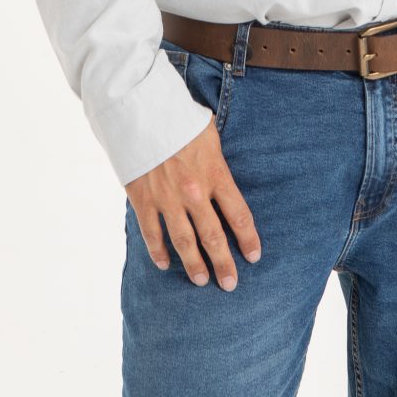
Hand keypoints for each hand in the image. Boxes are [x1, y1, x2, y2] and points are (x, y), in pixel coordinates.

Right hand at [125, 117, 262, 289]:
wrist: (142, 112)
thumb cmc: (179, 118)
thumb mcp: (209, 133)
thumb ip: (217, 159)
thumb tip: (222, 171)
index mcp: (215, 174)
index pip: (239, 215)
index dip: (249, 239)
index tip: (254, 257)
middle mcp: (195, 193)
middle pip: (214, 237)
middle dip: (224, 264)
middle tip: (230, 284)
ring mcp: (168, 200)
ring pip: (184, 242)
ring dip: (194, 264)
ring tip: (201, 280)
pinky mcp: (144, 201)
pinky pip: (152, 234)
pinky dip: (158, 252)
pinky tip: (165, 264)